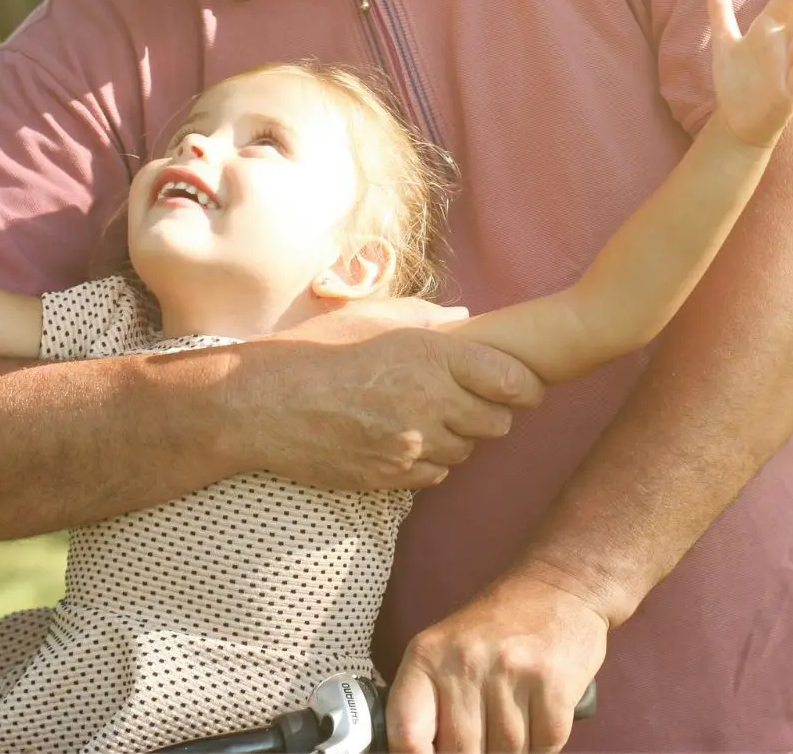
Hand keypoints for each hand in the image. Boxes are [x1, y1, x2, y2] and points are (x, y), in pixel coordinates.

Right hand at [232, 303, 544, 490]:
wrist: (267, 403)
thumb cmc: (317, 351)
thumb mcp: (372, 317)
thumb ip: (427, 317)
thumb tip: (466, 320)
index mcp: (432, 355)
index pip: (512, 380)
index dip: (525, 386)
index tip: (524, 387)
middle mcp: (431, 402)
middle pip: (498, 422)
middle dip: (489, 413)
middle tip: (467, 401)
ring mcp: (413, 444)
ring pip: (466, 451)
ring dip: (457, 438)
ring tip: (425, 418)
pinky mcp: (394, 476)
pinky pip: (436, 474)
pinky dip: (429, 461)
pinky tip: (403, 440)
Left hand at [388, 571, 607, 753]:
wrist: (561, 585)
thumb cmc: (500, 624)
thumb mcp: (448, 650)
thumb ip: (433, 702)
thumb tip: (427, 753)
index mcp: (428, 654)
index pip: (408, 735)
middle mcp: (466, 661)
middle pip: (460, 752)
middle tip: (483, 737)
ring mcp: (511, 672)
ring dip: (510, 752)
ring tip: (513, 725)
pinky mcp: (553, 685)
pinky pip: (542, 748)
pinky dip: (540, 748)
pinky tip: (538, 722)